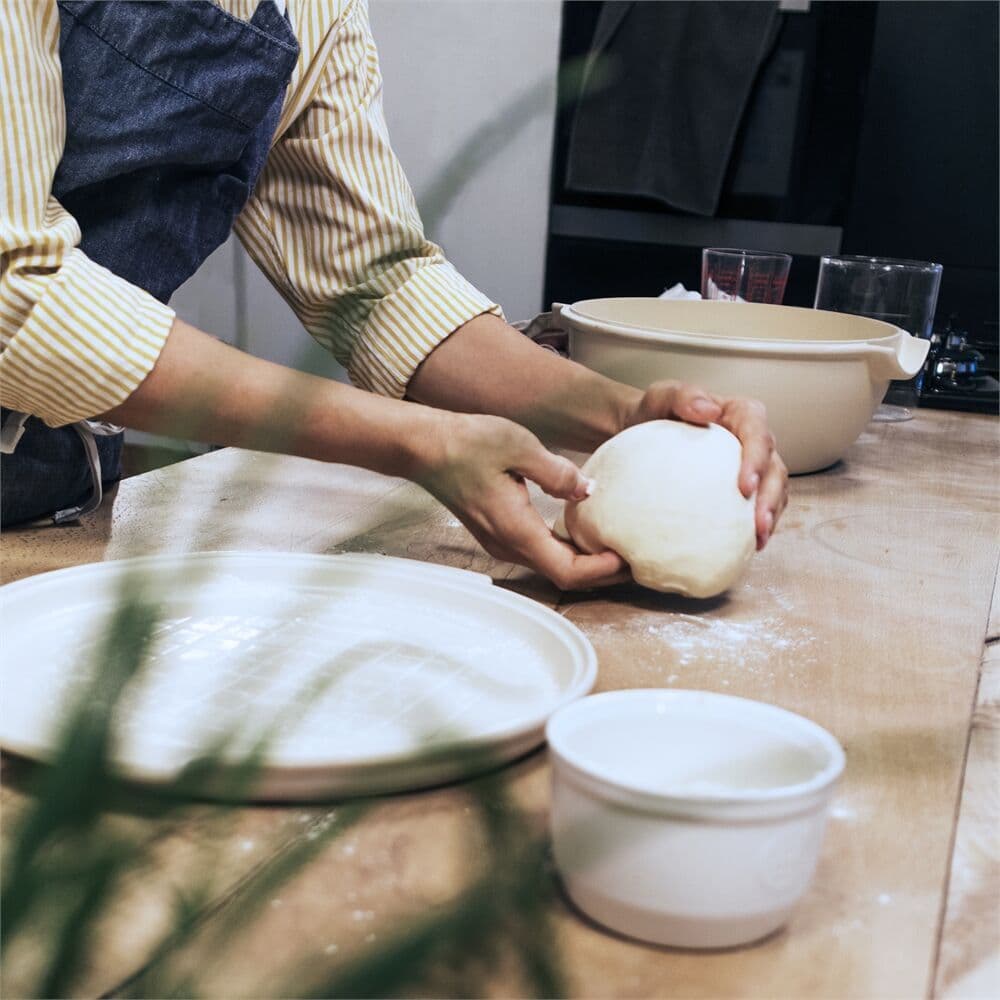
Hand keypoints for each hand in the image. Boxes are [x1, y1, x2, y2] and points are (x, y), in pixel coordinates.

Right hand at [415, 413, 628, 589]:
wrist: (426, 446)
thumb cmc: (467, 442)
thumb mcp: (519, 445)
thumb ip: (557, 472)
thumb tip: (589, 490)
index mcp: (516, 529)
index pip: (567, 570)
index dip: (602, 571)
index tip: (629, 557)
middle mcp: (508, 544)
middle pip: (563, 575)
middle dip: (601, 572)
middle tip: (635, 556)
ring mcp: (501, 541)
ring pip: (551, 565)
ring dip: (585, 561)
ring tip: (617, 545)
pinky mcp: (499, 531)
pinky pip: (540, 551)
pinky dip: (567, 549)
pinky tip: (585, 531)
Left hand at [625, 381, 787, 548]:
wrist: (640, 429)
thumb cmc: (654, 411)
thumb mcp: (661, 396)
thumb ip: (683, 396)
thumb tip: (709, 409)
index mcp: (741, 414)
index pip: (758, 434)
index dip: (758, 461)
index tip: (744, 488)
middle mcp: (753, 439)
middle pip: (775, 467)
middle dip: (771, 497)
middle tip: (758, 524)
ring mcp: (751, 464)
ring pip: (774, 490)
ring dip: (771, 515)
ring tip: (758, 540)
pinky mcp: (743, 487)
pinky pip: (758, 506)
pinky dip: (756, 525)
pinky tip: (746, 545)